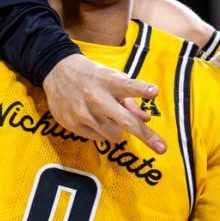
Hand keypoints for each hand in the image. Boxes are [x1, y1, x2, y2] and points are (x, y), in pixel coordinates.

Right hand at [41, 54, 165, 152]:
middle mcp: (96, 97)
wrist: (57, 72)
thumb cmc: (92, 76)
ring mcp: (83, 112)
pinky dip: (101, 131)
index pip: (128, 86)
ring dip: (117, 130)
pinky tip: (93, 118)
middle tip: (163, 148)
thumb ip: (130, 100)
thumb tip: (146, 119)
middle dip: (146, 136)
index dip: (141, 89)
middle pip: (126, 121)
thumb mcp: (112, 79)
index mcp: (108, 82)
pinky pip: (98, 138)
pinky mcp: (73, 124)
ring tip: (108, 116)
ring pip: (114, 135)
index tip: (155, 91)